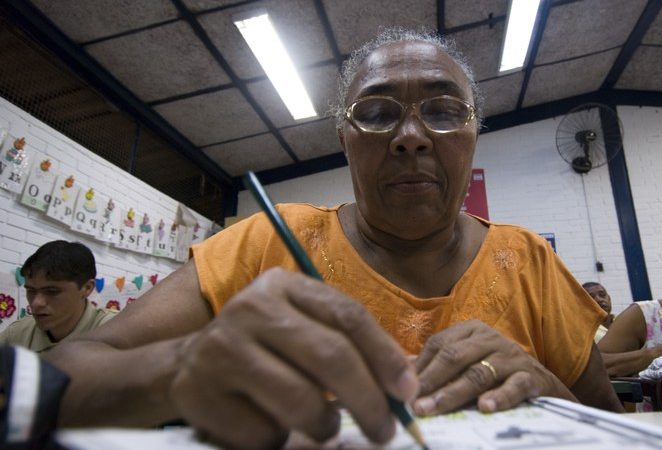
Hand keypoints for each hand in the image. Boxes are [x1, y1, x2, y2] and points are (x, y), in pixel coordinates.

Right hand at [168, 268, 417, 448]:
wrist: (188, 365)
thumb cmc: (265, 349)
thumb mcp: (303, 328)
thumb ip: (349, 346)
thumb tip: (406, 386)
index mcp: (283, 285)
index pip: (348, 316)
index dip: (386, 356)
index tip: (407, 392)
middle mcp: (250, 307)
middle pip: (330, 356)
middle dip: (368, 401)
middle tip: (384, 431)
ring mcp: (220, 348)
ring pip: (301, 401)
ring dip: (325, 425)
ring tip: (325, 425)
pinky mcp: (198, 392)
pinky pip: (264, 433)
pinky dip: (280, 440)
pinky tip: (272, 424)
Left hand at [412, 320, 573, 415]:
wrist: (543, 384)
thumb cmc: (496, 373)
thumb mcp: (469, 362)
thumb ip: (440, 364)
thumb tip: (404, 371)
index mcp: (471, 331)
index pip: (439, 344)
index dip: (419, 368)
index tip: (401, 390)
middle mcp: (490, 339)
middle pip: (454, 357)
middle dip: (431, 381)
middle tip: (413, 404)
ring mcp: (511, 356)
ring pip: (479, 373)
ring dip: (454, 393)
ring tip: (435, 408)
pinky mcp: (531, 377)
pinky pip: (514, 386)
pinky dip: (499, 397)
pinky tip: (483, 408)